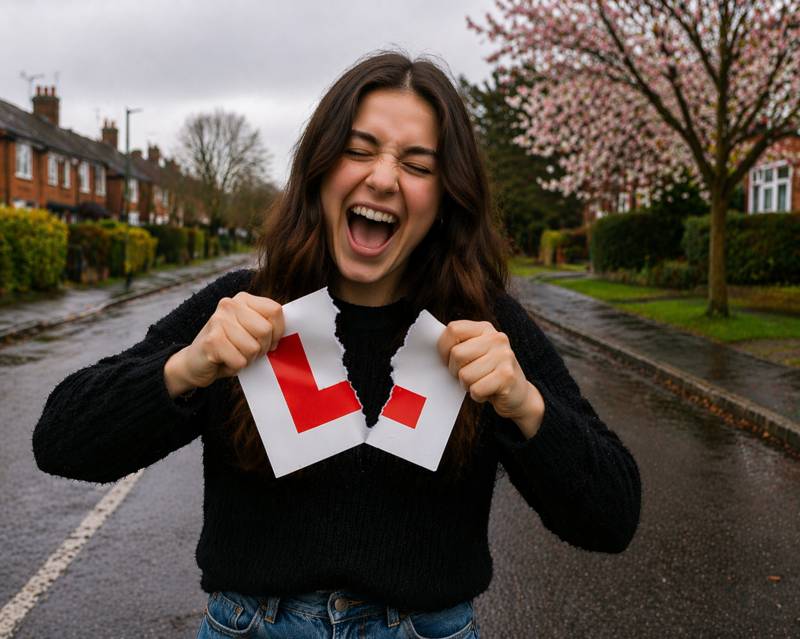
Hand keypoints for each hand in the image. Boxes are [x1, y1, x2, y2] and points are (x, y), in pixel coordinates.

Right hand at [164, 292, 284, 397]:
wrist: (195, 363)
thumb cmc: (230, 347)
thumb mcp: (251, 331)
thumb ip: (268, 325)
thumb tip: (289, 333)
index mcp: (243, 299)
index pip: (275, 311)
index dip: (278, 331)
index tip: (270, 341)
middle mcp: (229, 304)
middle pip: (266, 330)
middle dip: (262, 348)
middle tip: (248, 351)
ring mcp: (218, 321)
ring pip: (253, 348)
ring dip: (248, 359)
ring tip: (234, 355)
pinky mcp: (211, 341)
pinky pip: (240, 360)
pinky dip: (236, 367)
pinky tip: (224, 361)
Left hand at [437, 320, 543, 437]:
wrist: (518, 395)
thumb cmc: (487, 374)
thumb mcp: (474, 353)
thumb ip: (457, 345)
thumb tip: (429, 348)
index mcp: (485, 329)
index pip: (453, 329)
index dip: (443, 348)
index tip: (448, 360)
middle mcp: (497, 338)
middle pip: (457, 354)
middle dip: (455, 371)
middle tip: (467, 376)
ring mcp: (504, 356)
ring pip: (465, 375)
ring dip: (467, 385)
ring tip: (480, 383)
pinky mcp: (507, 376)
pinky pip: (476, 389)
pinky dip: (477, 396)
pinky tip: (488, 392)